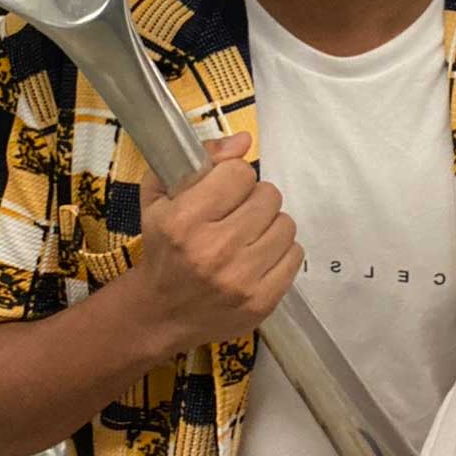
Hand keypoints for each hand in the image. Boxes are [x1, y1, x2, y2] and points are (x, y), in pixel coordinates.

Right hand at [133, 133, 302, 355]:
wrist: (160, 314)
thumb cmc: (161, 249)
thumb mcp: (160, 197)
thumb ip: (200, 160)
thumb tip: (245, 141)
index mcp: (184, 221)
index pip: (240, 173)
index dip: (232, 178)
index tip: (221, 192)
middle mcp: (214, 250)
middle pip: (268, 196)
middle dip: (253, 200)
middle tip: (236, 215)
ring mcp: (241, 279)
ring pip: (286, 224)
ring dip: (269, 225)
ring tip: (247, 236)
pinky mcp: (262, 301)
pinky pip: (295, 254)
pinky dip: (279, 252)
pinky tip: (257, 257)